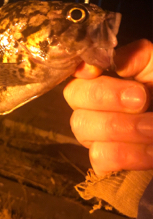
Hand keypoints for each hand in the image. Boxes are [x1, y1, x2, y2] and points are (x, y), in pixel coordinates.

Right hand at [64, 39, 152, 175]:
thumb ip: (137, 56)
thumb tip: (113, 63)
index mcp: (103, 79)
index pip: (75, 70)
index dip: (81, 70)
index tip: (96, 71)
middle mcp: (91, 105)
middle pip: (75, 96)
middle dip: (108, 97)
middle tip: (142, 100)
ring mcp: (94, 135)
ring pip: (83, 128)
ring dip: (124, 128)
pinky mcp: (104, 163)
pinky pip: (99, 158)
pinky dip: (128, 155)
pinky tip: (151, 151)